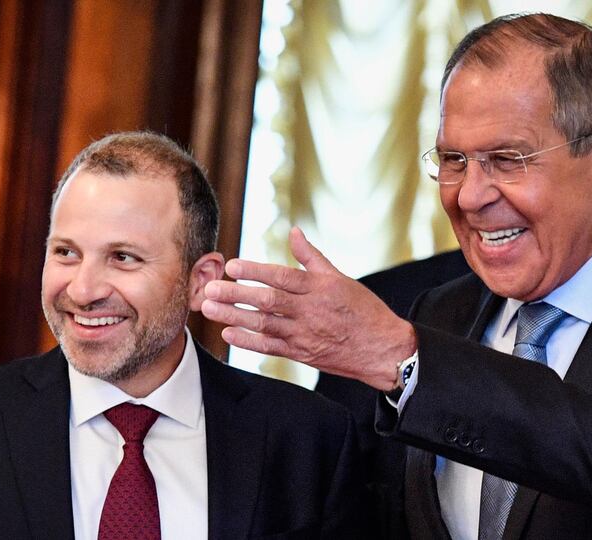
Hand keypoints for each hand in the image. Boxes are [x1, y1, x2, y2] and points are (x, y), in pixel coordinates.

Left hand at [201, 227, 416, 390]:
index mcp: (320, 288)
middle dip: (236, 294)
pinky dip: (249, 341)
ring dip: (234, 316)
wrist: (382, 349)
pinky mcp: (302, 354)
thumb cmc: (363, 310)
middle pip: (268, 301)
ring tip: (209, 309)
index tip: (232, 266)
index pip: (282, 277)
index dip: (256, 271)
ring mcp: (305, 335)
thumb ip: (312, 257)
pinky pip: (271, 347)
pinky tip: (229, 333)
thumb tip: (294, 233)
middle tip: (210, 288)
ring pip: (264, 324)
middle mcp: (310, 311)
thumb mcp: (341, 278)